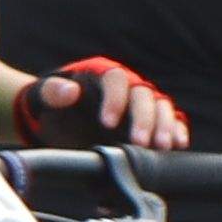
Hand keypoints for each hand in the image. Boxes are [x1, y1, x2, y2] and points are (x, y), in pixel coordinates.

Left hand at [5, 55, 187, 152]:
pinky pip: (171, 121)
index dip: (115, 99)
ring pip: (160, 106)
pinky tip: (179, 144)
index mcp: (101, 74)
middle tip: (141, 142)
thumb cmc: (50, 108)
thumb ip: (51, 92)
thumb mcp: (42, 99)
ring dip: (164, 125)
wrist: (59, 125)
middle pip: (143, 94)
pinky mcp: (149, 123)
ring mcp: (139, 105)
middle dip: (144, 118)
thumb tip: (69, 91)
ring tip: (162, 146)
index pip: (116, 80)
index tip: (106, 124)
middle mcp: (126, 86)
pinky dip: (177, 130)